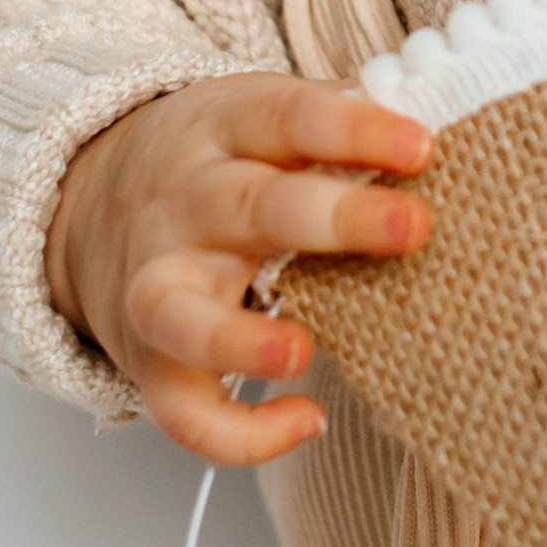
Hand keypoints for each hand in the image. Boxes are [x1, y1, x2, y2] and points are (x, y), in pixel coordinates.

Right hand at [45, 76, 431, 464]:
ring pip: (179, 315)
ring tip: (305, 353)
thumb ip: (345, 120)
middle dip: (333, 219)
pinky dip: (238, 432)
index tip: (422, 147)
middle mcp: (186, 203)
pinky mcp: (148, 360)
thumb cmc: (223, 158)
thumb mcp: (266, 114)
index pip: (289, 117)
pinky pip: (181, 410)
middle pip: (250, 207)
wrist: (92, 198)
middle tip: (415, 229)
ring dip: (240, 339)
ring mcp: (157, 282)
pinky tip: (307, 421)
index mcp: (226, 128)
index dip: (353, 129)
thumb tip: (454, 122)